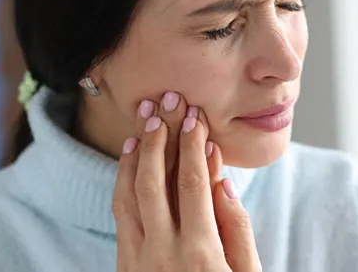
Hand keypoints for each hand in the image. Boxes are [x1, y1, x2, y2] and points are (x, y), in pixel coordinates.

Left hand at [113, 92, 261, 271]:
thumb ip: (237, 231)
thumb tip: (222, 183)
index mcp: (201, 253)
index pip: (193, 184)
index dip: (193, 146)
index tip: (195, 117)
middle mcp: (163, 253)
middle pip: (156, 182)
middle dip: (161, 137)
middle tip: (167, 102)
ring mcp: (138, 261)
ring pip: (129, 196)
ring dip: (137, 154)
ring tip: (145, 121)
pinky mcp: (124, 266)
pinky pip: (120, 216)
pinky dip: (123, 181)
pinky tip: (130, 159)